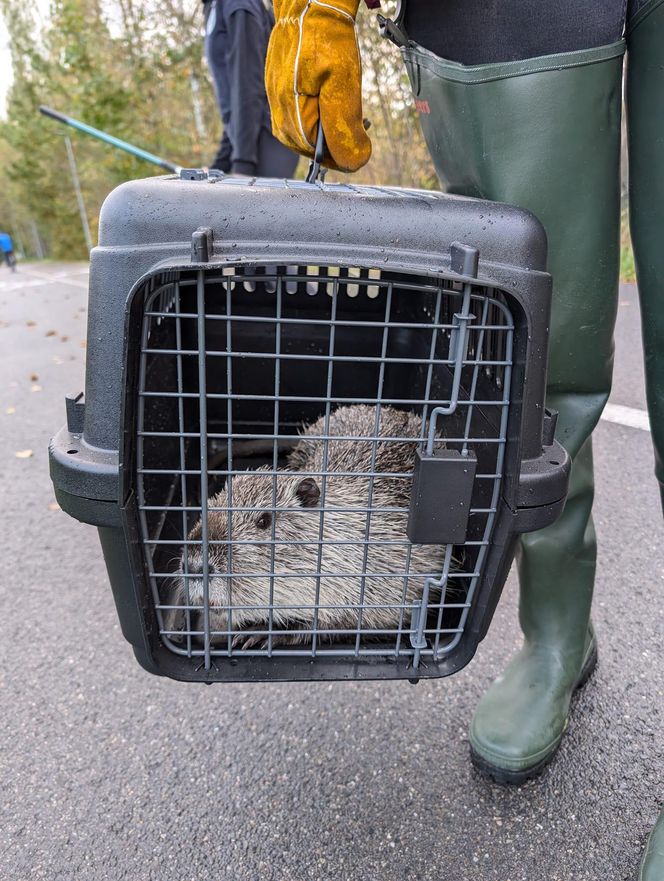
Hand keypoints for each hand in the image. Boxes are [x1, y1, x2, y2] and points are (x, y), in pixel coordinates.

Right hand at [265, 0, 371, 172]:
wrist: (309, 4)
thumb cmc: (325, 39)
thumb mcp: (342, 85)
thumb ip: (344, 127)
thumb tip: (353, 162)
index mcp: (290, 117)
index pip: (319, 157)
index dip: (345, 154)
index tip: (364, 142)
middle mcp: (278, 114)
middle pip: (311, 148)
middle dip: (337, 141)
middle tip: (359, 125)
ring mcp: (276, 102)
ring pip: (307, 134)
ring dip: (330, 129)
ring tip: (347, 111)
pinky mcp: (280, 92)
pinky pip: (302, 117)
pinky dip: (321, 115)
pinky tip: (332, 101)